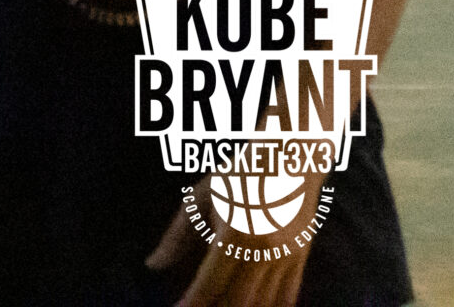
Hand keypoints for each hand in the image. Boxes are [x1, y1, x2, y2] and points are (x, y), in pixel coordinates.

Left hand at [145, 175, 321, 305]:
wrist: (289, 161)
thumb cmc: (237, 176)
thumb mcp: (200, 198)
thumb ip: (176, 237)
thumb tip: (152, 266)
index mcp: (235, 233)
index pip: (210, 283)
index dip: (193, 302)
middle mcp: (264, 250)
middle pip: (238, 300)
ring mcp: (287, 257)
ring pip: (263, 304)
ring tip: (219, 306)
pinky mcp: (301, 260)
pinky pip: (286, 298)